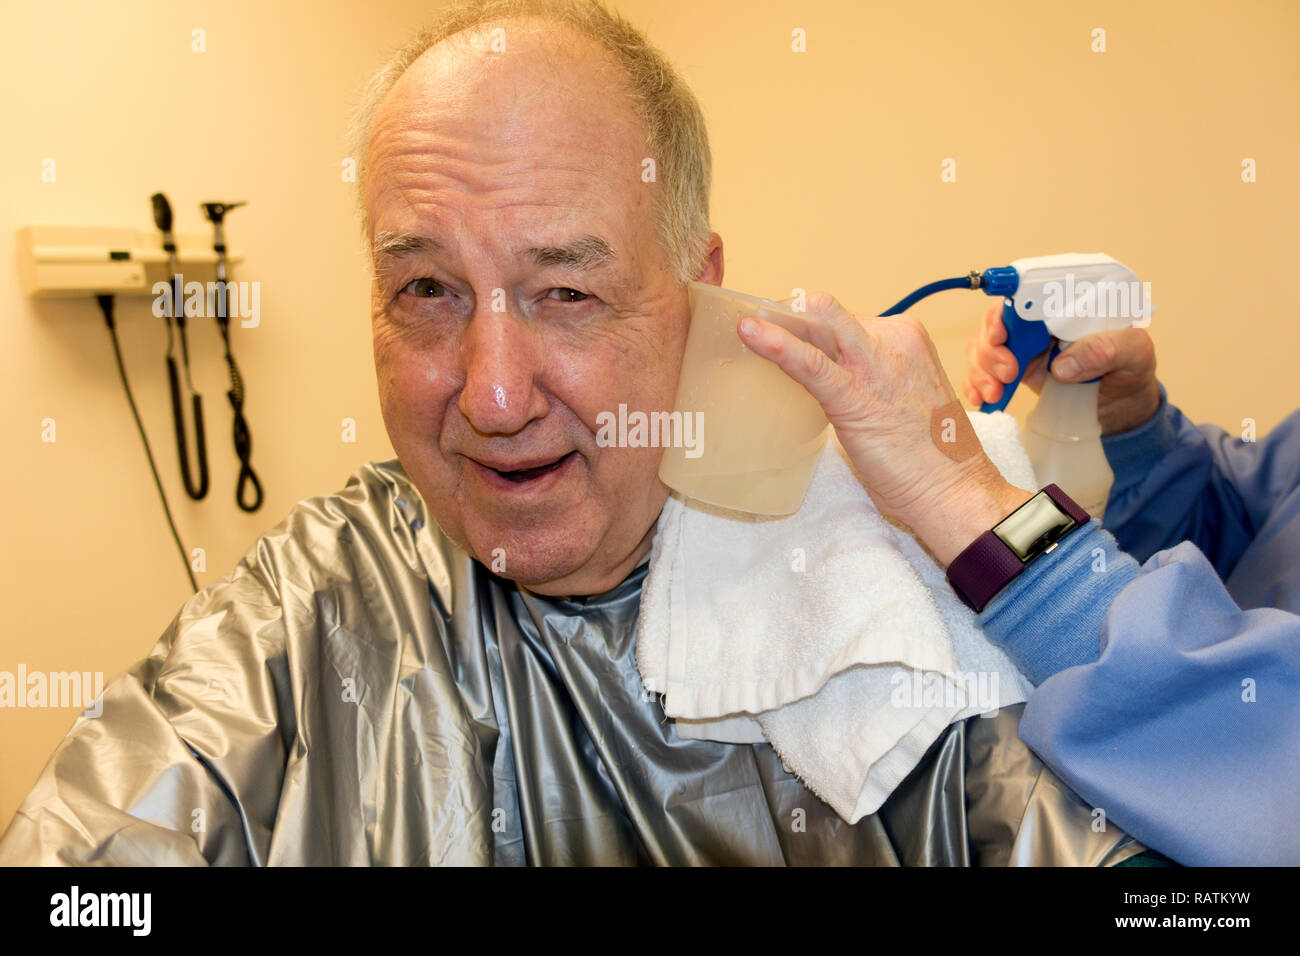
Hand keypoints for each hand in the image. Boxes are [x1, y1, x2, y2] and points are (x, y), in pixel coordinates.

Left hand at [738, 293, 1031, 566]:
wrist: (955, 492)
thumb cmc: (929, 458)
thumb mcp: (898, 400)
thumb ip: (864, 382)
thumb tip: (826, 382)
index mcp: (905, 338)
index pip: (842, 319)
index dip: (807, 327)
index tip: (780, 334)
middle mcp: (893, 339)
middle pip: (825, 311)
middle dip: (788, 314)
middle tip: (756, 330)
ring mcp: (876, 364)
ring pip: (817, 320)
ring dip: (777, 322)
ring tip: (746, 330)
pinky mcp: (856, 395)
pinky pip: (810, 363)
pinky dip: (777, 345)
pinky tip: (750, 335)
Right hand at [964, 303, 1161, 434]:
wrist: (1123, 408)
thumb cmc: (1131, 369)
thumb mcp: (1134, 354)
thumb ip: (1105, 350)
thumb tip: (1060, 365)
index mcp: (1063, 307)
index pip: (1024, 296)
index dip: (1004, 312)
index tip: (1000, 334)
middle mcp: (1037, 324)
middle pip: (994, 323)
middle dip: (991, 349)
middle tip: (1008, 373)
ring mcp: (1022, 349)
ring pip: (982, 349)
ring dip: (981, 370)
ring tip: (995, 393)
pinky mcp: (1013, 374)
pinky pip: (981, 374)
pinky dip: (974, 386)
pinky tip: (981, 399)